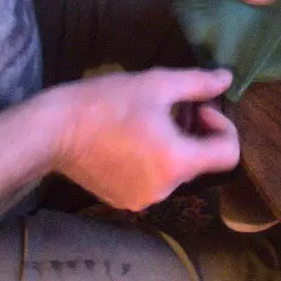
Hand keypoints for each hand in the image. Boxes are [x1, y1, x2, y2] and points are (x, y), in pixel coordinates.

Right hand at [52, 68, 239, 210]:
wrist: (51, 132)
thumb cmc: (106, 103)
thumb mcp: (157, 84)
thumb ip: (199, 84)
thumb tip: (227, 79)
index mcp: (177, 163)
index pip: (229, 154)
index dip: (222, 127)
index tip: (199, 109)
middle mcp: (164, 190)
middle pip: (203, 162)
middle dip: (197, 133)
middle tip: (176, 107)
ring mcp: (142, 200)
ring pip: (178, 171)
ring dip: (176, 145)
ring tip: (151, 120)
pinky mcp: (123, 201)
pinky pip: (155, 180)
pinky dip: (155, 160)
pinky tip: (133, 138)